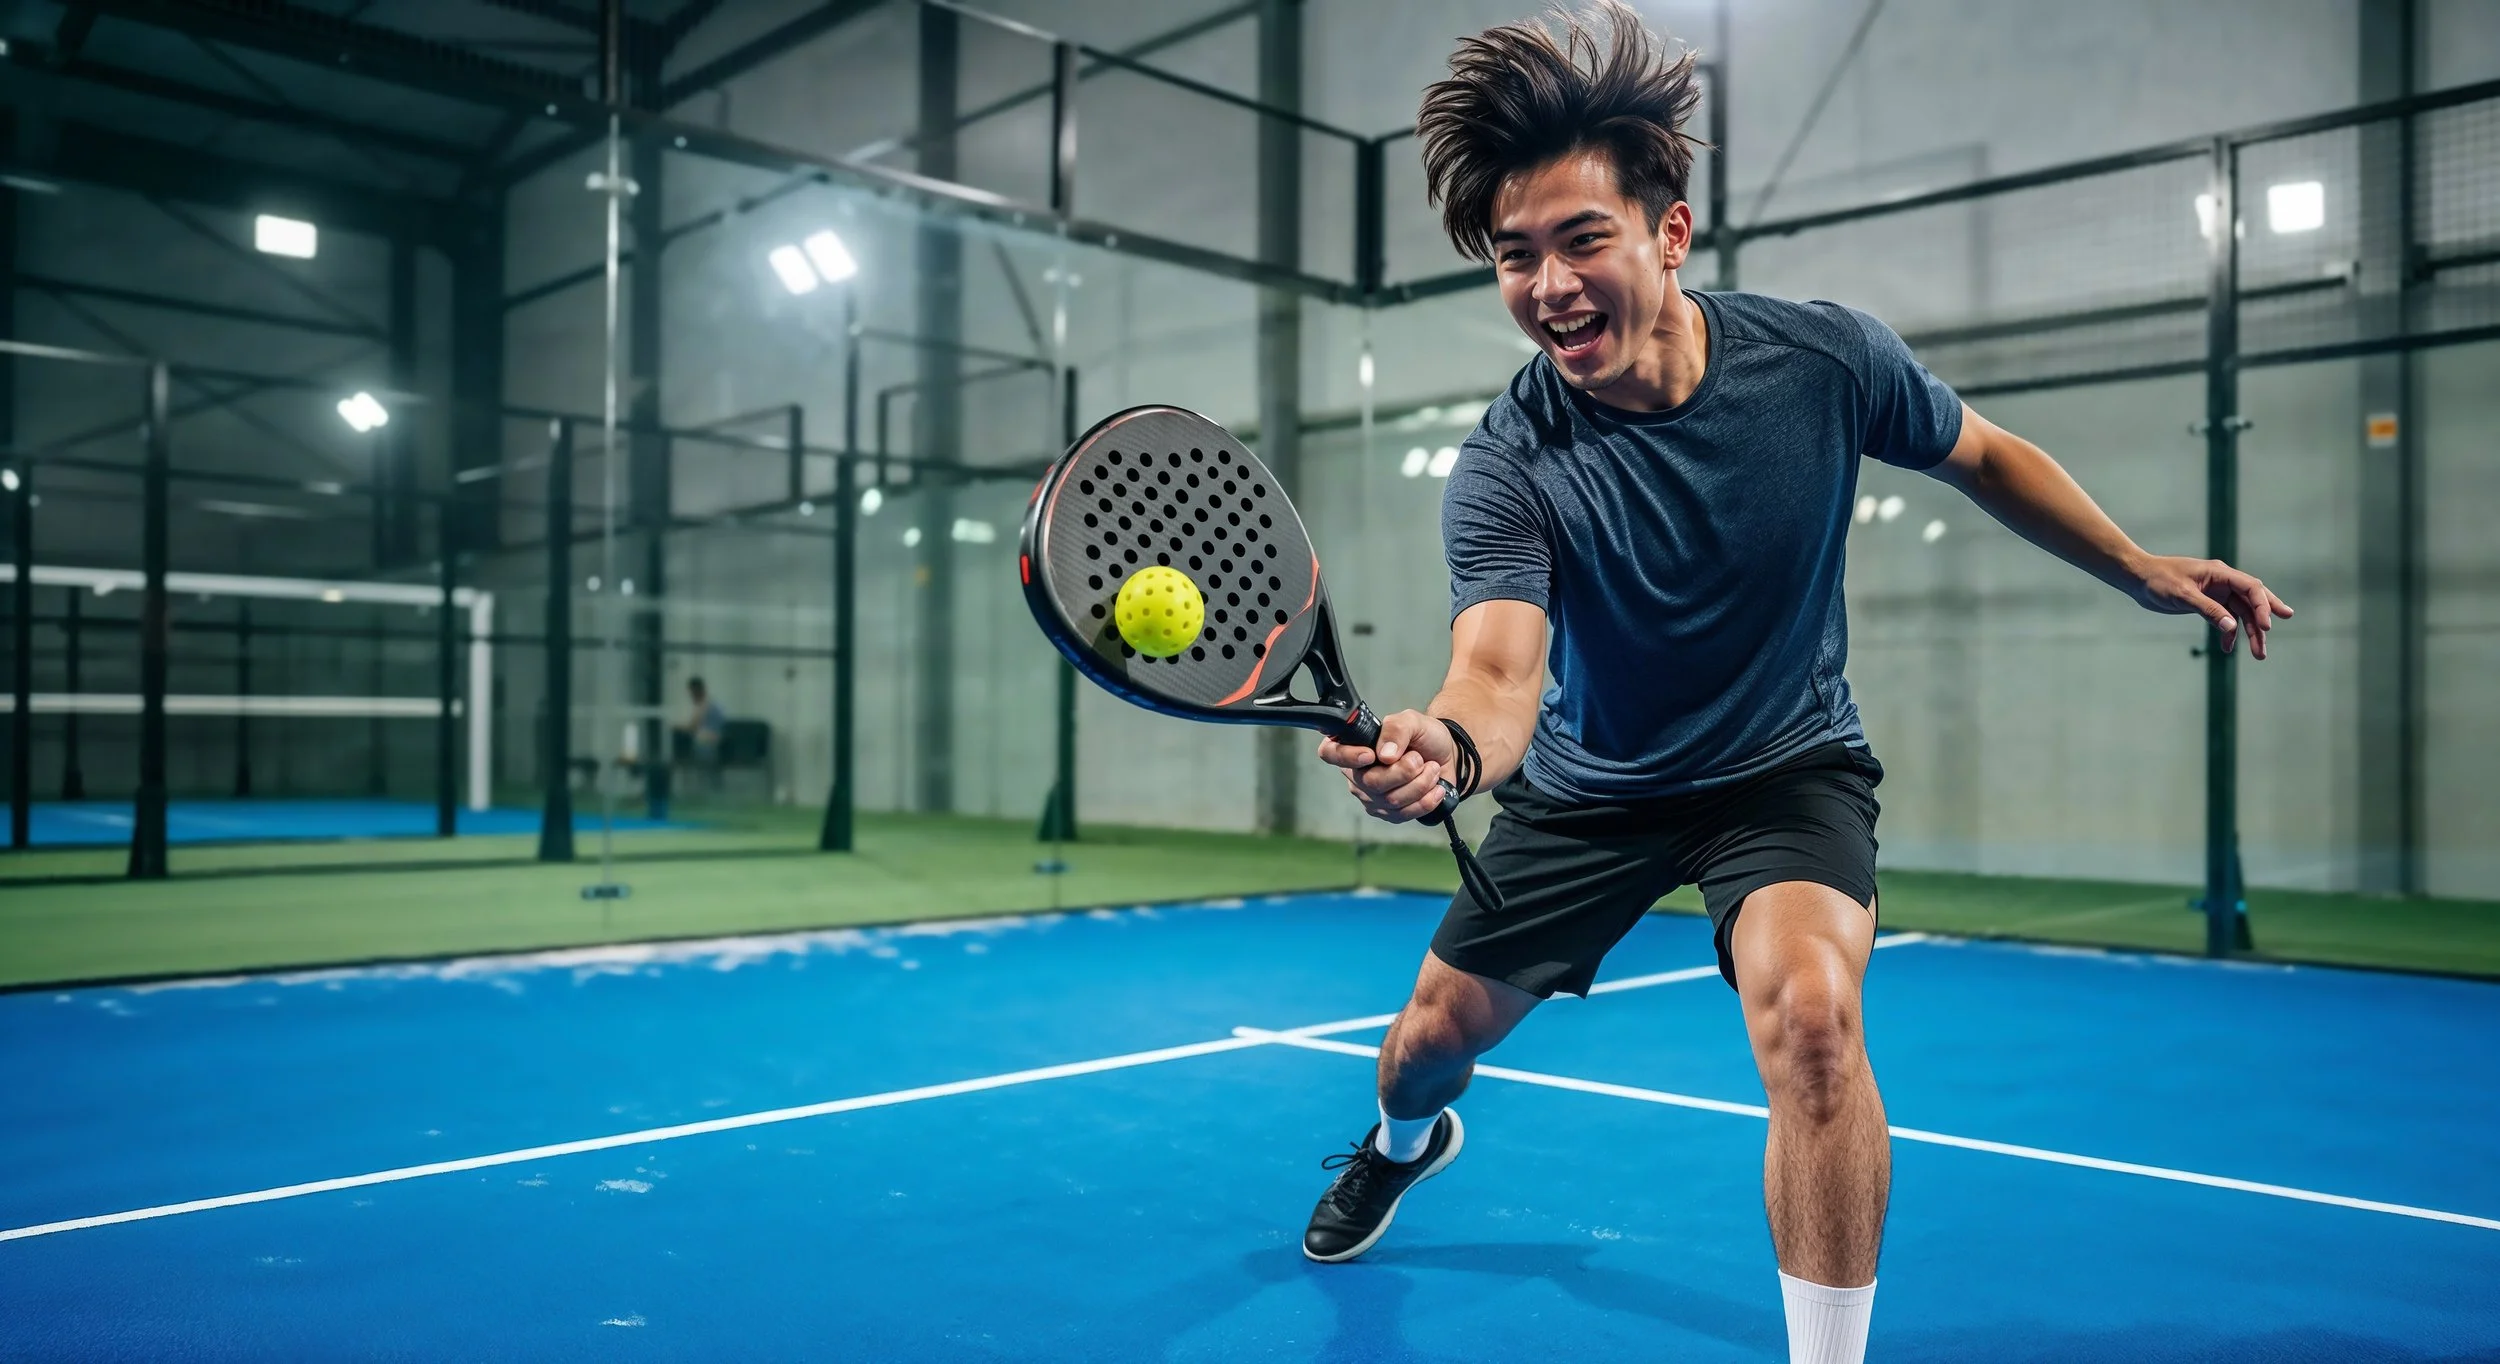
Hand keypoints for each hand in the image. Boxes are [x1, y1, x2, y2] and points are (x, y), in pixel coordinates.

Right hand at [1315, 709, 1454, 822]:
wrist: (1445, 755)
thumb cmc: (1424, 736)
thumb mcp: (1412, 721)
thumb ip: (1396, 729)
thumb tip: (1385, 754)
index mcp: (1354, 746)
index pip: (1331, 753)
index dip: (1347, 756)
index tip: (1371, 755)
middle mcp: (1358, 774)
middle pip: (1371, 782)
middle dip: (1404, 771)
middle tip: (1420, 758)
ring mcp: (1373, 797)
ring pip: (1391, 800)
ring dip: (1420, 783)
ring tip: (1432, 769)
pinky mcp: (1390, 814)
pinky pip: (1404, 814)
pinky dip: (1426, 801)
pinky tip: (1435, 788)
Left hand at [2131, 555, 2293, 659]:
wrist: (2137, 578)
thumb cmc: (2158, 580)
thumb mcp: (2183, 596)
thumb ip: (2208, 610)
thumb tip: (2231, 627)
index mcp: (2220, 573)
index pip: (2251, 588)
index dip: (2263, 606)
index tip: (2266, 627)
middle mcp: (2223, 582)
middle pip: (2251, 601)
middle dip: (2263, 621)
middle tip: (2270, 639)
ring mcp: (2216, 592)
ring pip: (2240, 613)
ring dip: (2249, 633)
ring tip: (2258, 655)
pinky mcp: (2208, 603)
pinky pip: (2225, 618)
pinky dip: (2229, 633)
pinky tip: (2228, 648)